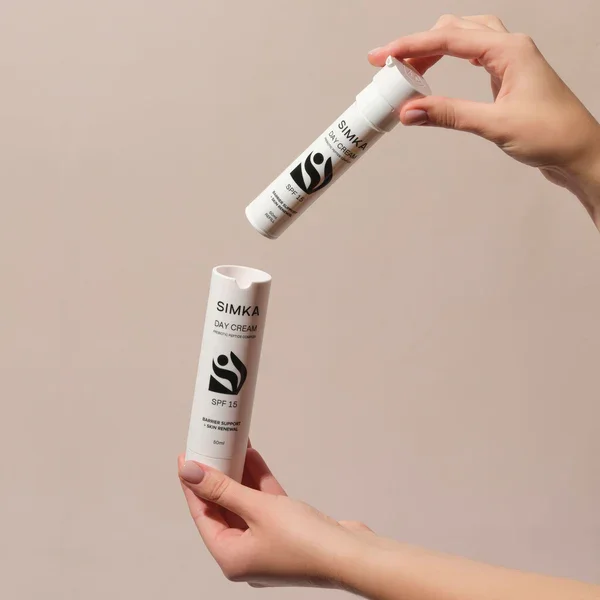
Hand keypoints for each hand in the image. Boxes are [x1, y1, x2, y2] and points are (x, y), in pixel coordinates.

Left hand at [177, 447, 373, 588]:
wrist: (352, 555)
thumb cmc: (307, 543)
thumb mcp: (257, 509)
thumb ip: (223, 488)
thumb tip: (190, 473)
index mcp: (231, 557)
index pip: (202, 515)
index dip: (193, 484)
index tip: (187, 457)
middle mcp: (247, 553)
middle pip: (223, 508)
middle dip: (217, 476)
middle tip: (209, 448)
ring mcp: (268, 543)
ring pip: (245, 503)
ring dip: (239, 475)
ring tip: (229, 445)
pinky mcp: (287, 532)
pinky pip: (265, 503)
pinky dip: (259, 482)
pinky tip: (253, 458)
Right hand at [369, 15, 599, 224]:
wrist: (580, 152)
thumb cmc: (552, 135)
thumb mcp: (495, 125)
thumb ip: (450, 114)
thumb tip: (410, 111)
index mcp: (509, 50)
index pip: (449, 39)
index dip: (411, 46)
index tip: (383, 55)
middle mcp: (510, 48)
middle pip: (455, 30)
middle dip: (419, 44)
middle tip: (391, 65)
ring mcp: (511, 60)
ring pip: (465, 38)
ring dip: (435, 49)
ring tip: (409, 70)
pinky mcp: (509, 76)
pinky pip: (473, 55)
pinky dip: (450, 60)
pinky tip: (438, 73)